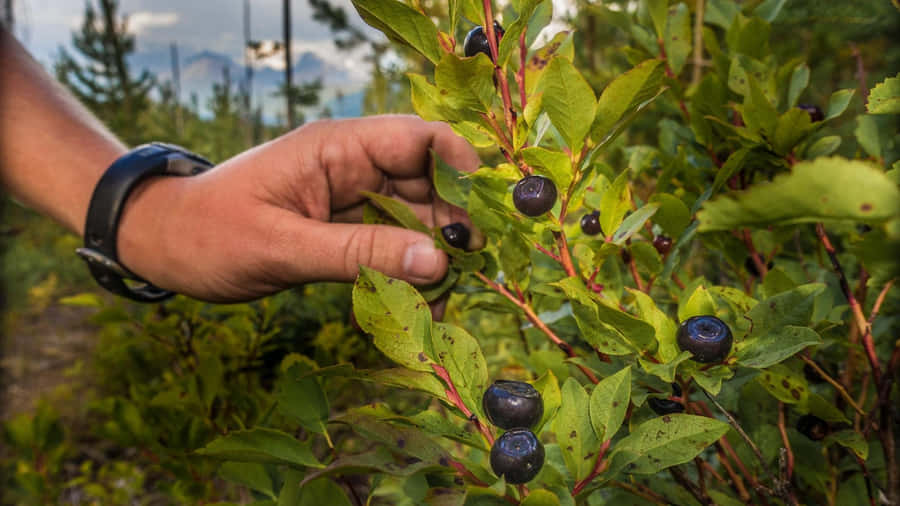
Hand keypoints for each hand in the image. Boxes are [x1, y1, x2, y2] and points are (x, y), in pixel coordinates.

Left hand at [116, 115, 479, 301]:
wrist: (163, 246)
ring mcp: (350, 196)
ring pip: (416, 216)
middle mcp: (352, 165)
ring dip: (435, 254)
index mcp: (337, 146)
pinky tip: (417, 300)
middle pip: (429, 181)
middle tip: (470, 272)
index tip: (482, 219)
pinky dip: (408, 270)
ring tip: (442, 298)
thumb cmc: (209, 234)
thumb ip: (361, 252)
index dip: (461, 169)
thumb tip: (439, 260)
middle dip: (455, 223)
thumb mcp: (283, 246)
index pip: (420, 138)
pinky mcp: (344, 226)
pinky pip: (392, 242)